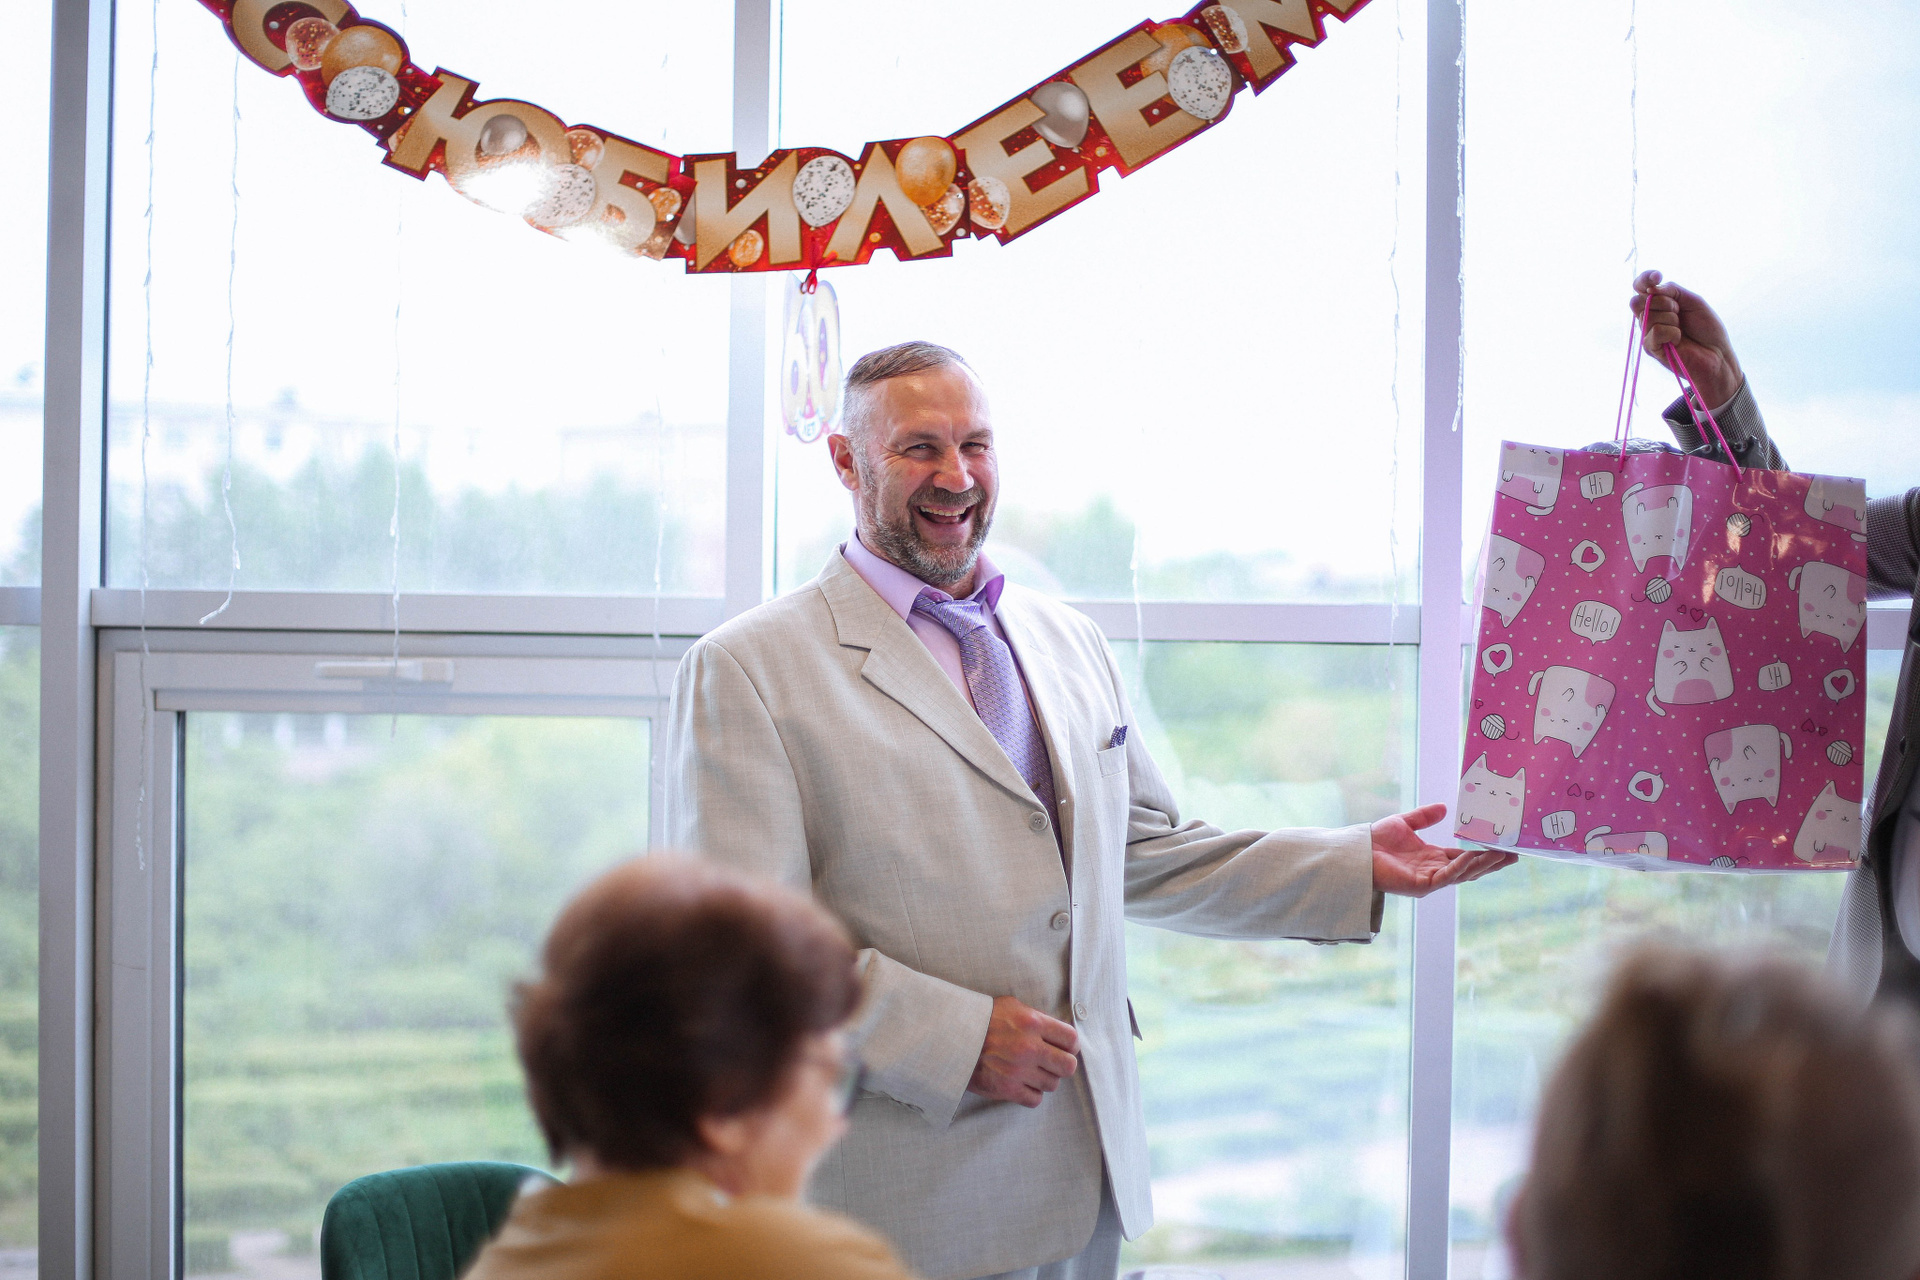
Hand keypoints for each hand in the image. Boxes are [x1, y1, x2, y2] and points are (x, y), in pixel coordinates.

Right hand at [967, 995, 1078, 1107]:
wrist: (950, 1038)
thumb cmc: (980, 1019)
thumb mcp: (1010, 1006)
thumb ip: (1035, 1017)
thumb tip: (1056, 1030)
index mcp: (1032, 1023)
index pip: (1071, 1039)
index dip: (1070, 1045)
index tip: (1064, 1047)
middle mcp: (1029, 1047)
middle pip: (1068, 1066)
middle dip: (1062, 1064)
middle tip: (1052, 1062)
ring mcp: (1018, 1070)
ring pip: (1052, 1084)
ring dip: (1045, 1079)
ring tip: (1032, 1071)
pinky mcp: (1007, 1089)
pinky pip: (1035, 1099)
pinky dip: (1031, 1094)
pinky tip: (1023, 1084)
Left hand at [1371, 802, 1515, 896]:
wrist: (1357, 851)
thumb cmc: (1377, 840)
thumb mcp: (1405, 823)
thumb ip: (1425, 816)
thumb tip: (1446, 807)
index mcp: (1433, 858)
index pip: (1465, 856)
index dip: (1485, 851)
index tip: (1505, 845)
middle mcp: (1435, 871)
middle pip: (1471, 868)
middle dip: (1493, 862)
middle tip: (1516, 854)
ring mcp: (1430, 880)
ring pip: (1463, 873)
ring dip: (1483, 864)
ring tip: (1502, 854)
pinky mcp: (1422, 885)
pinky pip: (1447, 876)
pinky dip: (1461, 866)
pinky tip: (1473, 857)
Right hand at [1630, 269, 1743, 408]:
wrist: (1717, 354)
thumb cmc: (1707, 329)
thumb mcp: (1693, 301)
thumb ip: (1673, 290)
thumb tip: (1652, 288)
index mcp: (1658, 304)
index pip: (1640, 287)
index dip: (1644, 280)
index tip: (1657, 277)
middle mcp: (1649, 318)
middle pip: (1637, 301)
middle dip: (1663, 302)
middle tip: (1679, 311)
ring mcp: (1648, 334)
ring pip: (1647, 316)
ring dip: (1672, 319)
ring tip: (1682, 329)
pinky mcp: (1651, 349)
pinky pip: (1654, 332)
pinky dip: (1672, 333)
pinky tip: (1678, 340)